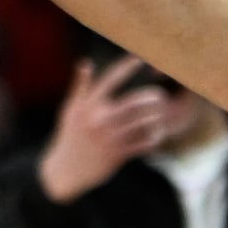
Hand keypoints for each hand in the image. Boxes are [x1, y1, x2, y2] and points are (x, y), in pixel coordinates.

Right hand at [38, 56, 173, 202]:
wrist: (66, 170)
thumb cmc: (70, 136)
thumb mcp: (70, 110)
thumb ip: (80, 87)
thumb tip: (85, 62)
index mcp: (88, 105)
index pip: (111, 79)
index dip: (126, 66)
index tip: (140, 58)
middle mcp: (99, 119)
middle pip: (134, 102)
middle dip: (151, 97)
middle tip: (161, 95)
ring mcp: (110, 138)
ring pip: (143, 123)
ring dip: (156, 117)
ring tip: (161, 114)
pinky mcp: (118, 155)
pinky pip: (143, 144)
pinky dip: (153, 138)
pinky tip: (156, 135)